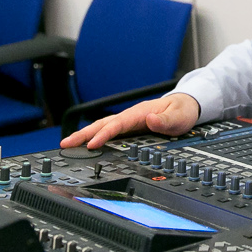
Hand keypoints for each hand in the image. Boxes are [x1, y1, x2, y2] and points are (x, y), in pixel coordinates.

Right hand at [59, 93, 200, 149]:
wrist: (186, 106)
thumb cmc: (182, 110)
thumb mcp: (179, 116)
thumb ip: (166, 120)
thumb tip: (151, 120)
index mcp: (139, 113)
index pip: (116, 124)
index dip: (103, 134)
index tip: (91, 144)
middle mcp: (131, 116)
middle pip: (102, 124)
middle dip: (83, 134)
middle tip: (65, 144)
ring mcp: (129, 122)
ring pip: (103, 127)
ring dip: (85, 135)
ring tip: (68, 144)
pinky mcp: (130, 128)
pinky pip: (109, 132)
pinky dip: (95, 136)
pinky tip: (86, 144)